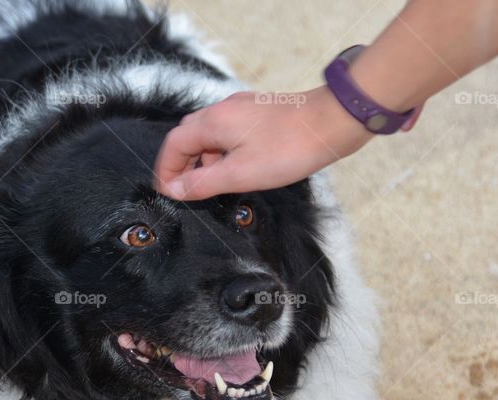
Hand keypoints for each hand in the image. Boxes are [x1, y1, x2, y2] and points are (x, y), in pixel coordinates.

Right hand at [153, 86, 373, 199]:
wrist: (331, 123)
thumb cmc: (289, 148)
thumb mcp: (240, 174)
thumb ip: (204, 182)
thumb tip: (175, 189)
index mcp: (213, 122)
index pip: (174, 144)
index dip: (166, 169)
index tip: (166, 192)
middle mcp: (223, 109)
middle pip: (188, 136)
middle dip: (182, 164)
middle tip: (185, 191)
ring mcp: (242, 109)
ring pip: (210, 134)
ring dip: (205, 159)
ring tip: (215, 185)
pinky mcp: (258, 113)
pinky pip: (229, 132)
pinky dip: (224, 152)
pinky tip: (239, 169)